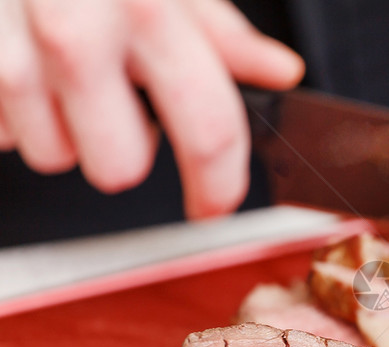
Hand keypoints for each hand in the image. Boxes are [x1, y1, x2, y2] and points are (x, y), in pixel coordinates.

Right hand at [0, 0, 304, 218]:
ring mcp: (14, 55)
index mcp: (152, 12)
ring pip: (55, 156)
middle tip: (115, 101)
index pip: (209, 130)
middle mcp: (79, 36)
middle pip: (120, 168)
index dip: (219, 184)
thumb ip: (221, 32)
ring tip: (61, 69)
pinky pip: (5, 134)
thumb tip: (279, 73)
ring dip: (64, 128)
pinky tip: (24, 63)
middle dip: (123, 147)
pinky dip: (16, 110)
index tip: (215, 203)